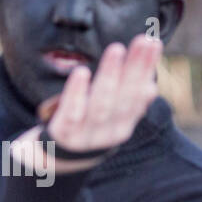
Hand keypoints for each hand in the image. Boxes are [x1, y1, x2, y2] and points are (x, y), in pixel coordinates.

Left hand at [11, 36, 162, 176]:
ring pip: (101, 104)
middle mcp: (107, 134)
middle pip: (123, 99)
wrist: (49, 161)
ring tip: (117, 49)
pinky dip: (77, 93)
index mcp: (122, 128)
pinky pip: (70, 113)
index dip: (146, 70)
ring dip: (110, 75)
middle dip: (135, 68)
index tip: (153, 44)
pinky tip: (81, 72)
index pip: (138, 96)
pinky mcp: (61, 135)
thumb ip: (127, 105)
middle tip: (143, 40)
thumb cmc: (82, 130)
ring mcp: (84, 137)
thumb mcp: (106, 120)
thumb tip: (150, 87)